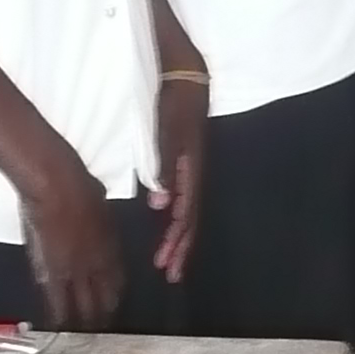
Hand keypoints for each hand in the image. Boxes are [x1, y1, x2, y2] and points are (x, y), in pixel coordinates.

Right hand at [14, 135, 123, 329]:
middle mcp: (98, 264)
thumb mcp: (100, 202)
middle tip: (102, 327)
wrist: (57, 187)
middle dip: (104, 314)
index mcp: (111, 246)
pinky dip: (59, 315)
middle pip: (104, 297)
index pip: (116, 278)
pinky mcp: (52, 273)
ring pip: (83, 304)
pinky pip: (57, 300)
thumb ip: (99, 216)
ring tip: (83, 335)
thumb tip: (97, 212)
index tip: (111, 302)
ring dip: (84, 322)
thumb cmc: (80, 184)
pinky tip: (58, 327)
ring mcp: (76, 270)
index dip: (114, 293)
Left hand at [148, 74, 206, 280]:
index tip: (165, 265)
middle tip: (170, 275)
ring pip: (189, 213)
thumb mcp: (168, 133)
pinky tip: (168, 226)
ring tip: (170, 261)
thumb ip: (164, 166)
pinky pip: (185, 200)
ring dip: (179, 238)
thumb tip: (160, 206)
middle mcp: (195, 176)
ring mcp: (193, 171)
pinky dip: (177, 220)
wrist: (187, 78)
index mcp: (192, 172)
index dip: (176, 242)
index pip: (186, 216)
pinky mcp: (187, 165)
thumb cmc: (175, 103)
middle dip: (180, 249)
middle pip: (190, 221)